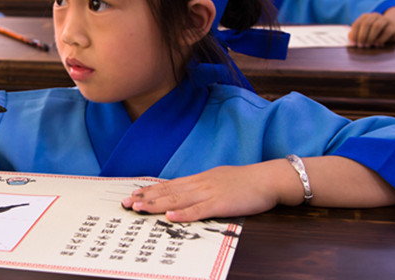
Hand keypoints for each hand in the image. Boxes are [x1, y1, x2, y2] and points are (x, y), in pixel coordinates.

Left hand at [121, 160, 303, 221]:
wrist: (269, 179)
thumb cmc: (246, 182)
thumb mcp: (219, 180)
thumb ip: (202, 187)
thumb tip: (186, 194)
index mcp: (200, 179)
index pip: (169, 185)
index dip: (150, 190)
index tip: (133, 194)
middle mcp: (200, 184)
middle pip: (168, 191)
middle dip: (145, 198)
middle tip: (125, 203)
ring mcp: (210, 193)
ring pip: (178, 199)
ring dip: (156, 205)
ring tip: (138, 208)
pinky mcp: (221, 204)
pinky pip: (199, 210)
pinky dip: (183, 214)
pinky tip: (170, 217)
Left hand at [349, 9, 394, 47]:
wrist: (392, 27)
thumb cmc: (373, 32)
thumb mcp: (364, 32)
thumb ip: (356, 34)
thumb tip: (350, 37)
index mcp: (365, 16)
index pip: (357, 24)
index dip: (354, 34)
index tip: (353, 43)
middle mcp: (375, 16)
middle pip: (366, 24)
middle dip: (362, 36)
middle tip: (360, 45)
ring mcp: (385, 19)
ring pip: (376, 26)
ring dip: (370, 37)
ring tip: (367, 45)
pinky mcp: (393, 26)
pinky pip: (386, 31)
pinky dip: (380, 39)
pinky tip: (377, 45)